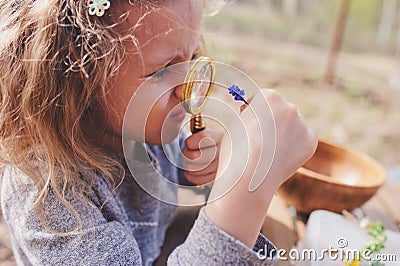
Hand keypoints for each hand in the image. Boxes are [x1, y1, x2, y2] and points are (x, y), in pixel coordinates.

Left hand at [182, 128, 222, 185]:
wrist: (225, 150)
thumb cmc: (209, 139)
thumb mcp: (204, 129)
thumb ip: (196, 123)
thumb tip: (187, 112)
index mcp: (219, 136)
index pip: (201, 138)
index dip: (190, 142)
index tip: (189, 142)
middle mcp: (223, 151)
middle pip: (195, 157)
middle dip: (187, 155)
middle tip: (189, 152)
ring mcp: (221, 166)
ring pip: (194, 169)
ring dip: (188, 165)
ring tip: (192, 160)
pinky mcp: (217, 177)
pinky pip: (197, 179)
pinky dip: (191, 175)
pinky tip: (192, 170)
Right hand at [206, 89, 317, 246]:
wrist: (250, 176)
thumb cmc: (237, 150)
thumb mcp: (236, 124)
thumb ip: (249, 114)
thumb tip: (255, 113)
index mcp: (269, 97)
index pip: (262, 97)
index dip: (255, 109)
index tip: (250, 119)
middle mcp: (289, 107)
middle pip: (279, 110)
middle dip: (272, 120)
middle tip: (260, 138)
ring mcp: (301, 124)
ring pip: (292, 126)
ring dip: (284, 133)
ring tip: (269, 152)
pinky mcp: (310, 142)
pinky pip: (302, 140)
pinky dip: (294, 146)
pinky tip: (281, 156)